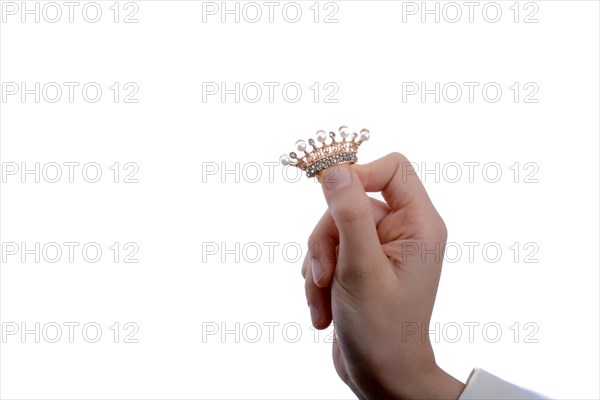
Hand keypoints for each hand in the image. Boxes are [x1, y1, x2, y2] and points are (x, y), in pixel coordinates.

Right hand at [301, 153, 465, 398]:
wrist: (381, 376)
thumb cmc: (382, 329)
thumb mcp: (361, 268)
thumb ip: (349, 215)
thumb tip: (335, 169)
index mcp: (419, 225)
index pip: (391, 169)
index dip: (357, 175)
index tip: (330, 196)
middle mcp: (401, 231)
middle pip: (350, 202)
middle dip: (327, 241)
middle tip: (324, 276)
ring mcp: (378, 248)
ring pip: (332, 228)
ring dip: (319, 266)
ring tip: (324, 300)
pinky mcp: (359, 263)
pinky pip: (327, 251)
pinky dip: (318, 279)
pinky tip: (324, 309)